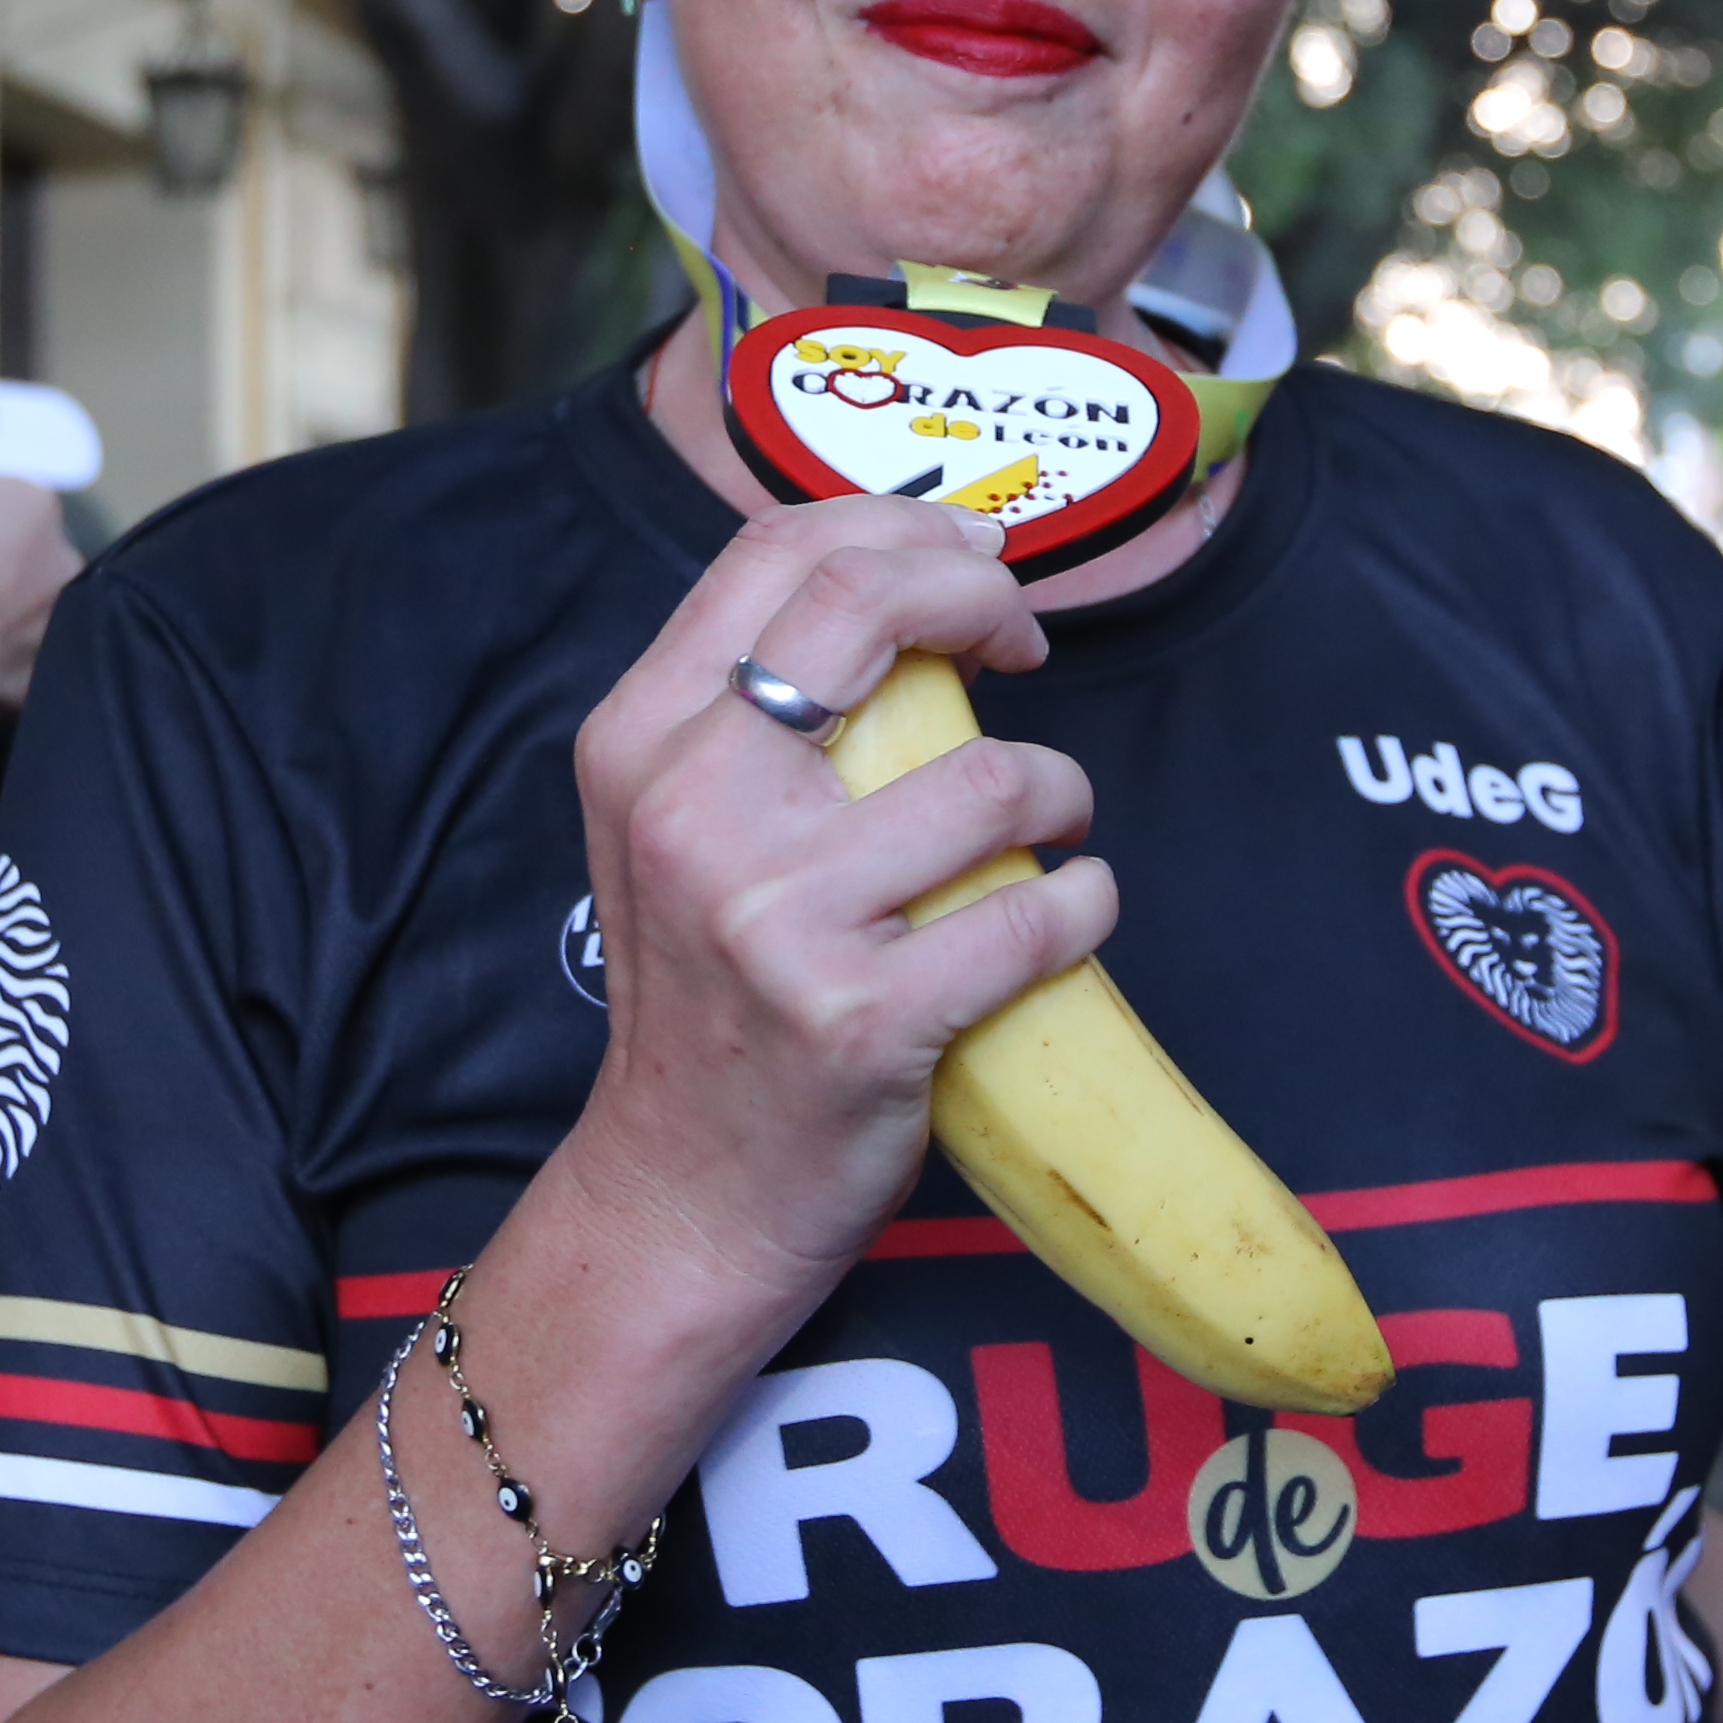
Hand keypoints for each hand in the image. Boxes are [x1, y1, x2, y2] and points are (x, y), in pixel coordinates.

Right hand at [559, 497, 1108, 1309]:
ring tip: (1051, 821)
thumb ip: (752, 712)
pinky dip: (1084, 905)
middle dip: (986, 599)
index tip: (974, 561)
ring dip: (1059, 788)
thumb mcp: (673, 828)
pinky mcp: (860, 1018)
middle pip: (868, 607)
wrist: (680, 1196)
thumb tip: (901, 579)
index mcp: (638, 741)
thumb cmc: (708, 996)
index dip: (903, 526)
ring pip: (990, 779)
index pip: (778, 555)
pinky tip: (1070, 912)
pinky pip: (1030, 919)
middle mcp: (691, 810)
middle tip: (1027, 641)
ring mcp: (774, 916)